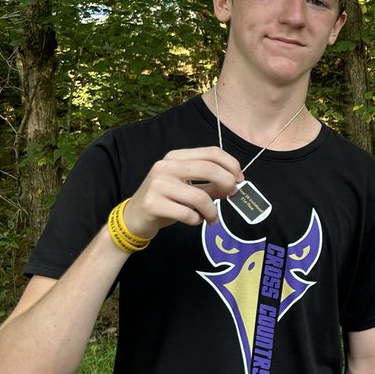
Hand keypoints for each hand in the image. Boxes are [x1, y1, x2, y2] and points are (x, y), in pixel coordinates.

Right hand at [122, 147, 242, 238]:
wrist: (134, 217)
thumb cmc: (166, 200)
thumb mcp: (187, 186)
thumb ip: (209, 183)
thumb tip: (235, 184)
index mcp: (176, 157)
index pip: (211, 152)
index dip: (231, 165)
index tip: (240, 179)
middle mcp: (165, 166)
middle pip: (209, 169)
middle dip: (227, 183)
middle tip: (231, 196)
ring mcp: (157, 184)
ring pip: (200, 196)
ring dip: (212, 210)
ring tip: (212, 217)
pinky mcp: (153, 204)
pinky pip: (187, 214)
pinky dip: (197, 220)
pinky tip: (195, 220)